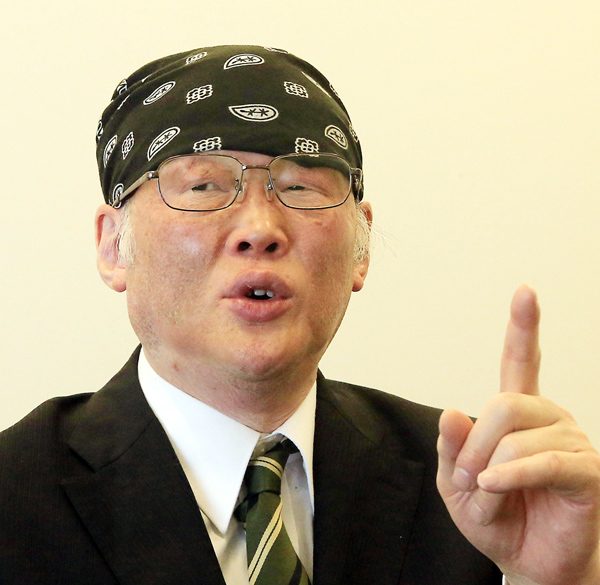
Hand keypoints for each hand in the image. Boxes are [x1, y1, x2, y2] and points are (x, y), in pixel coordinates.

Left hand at [437, 285, 599, 584]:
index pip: (520, 360)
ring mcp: (571, 439)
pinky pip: (541, 461)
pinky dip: (512, 475)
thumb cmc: (497, 518)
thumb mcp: (456, 483)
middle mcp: (547, 416)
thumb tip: (452, 410)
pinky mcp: (586, 470)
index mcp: (517, 412)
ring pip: (515, 436)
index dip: (523, 326)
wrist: (529, 562)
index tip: (525, 291)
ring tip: (489, 493)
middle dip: (473, 446)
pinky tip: (495, 486)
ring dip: (489, 469)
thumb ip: (452, 447)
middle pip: (501, 404)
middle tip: (469, 478)